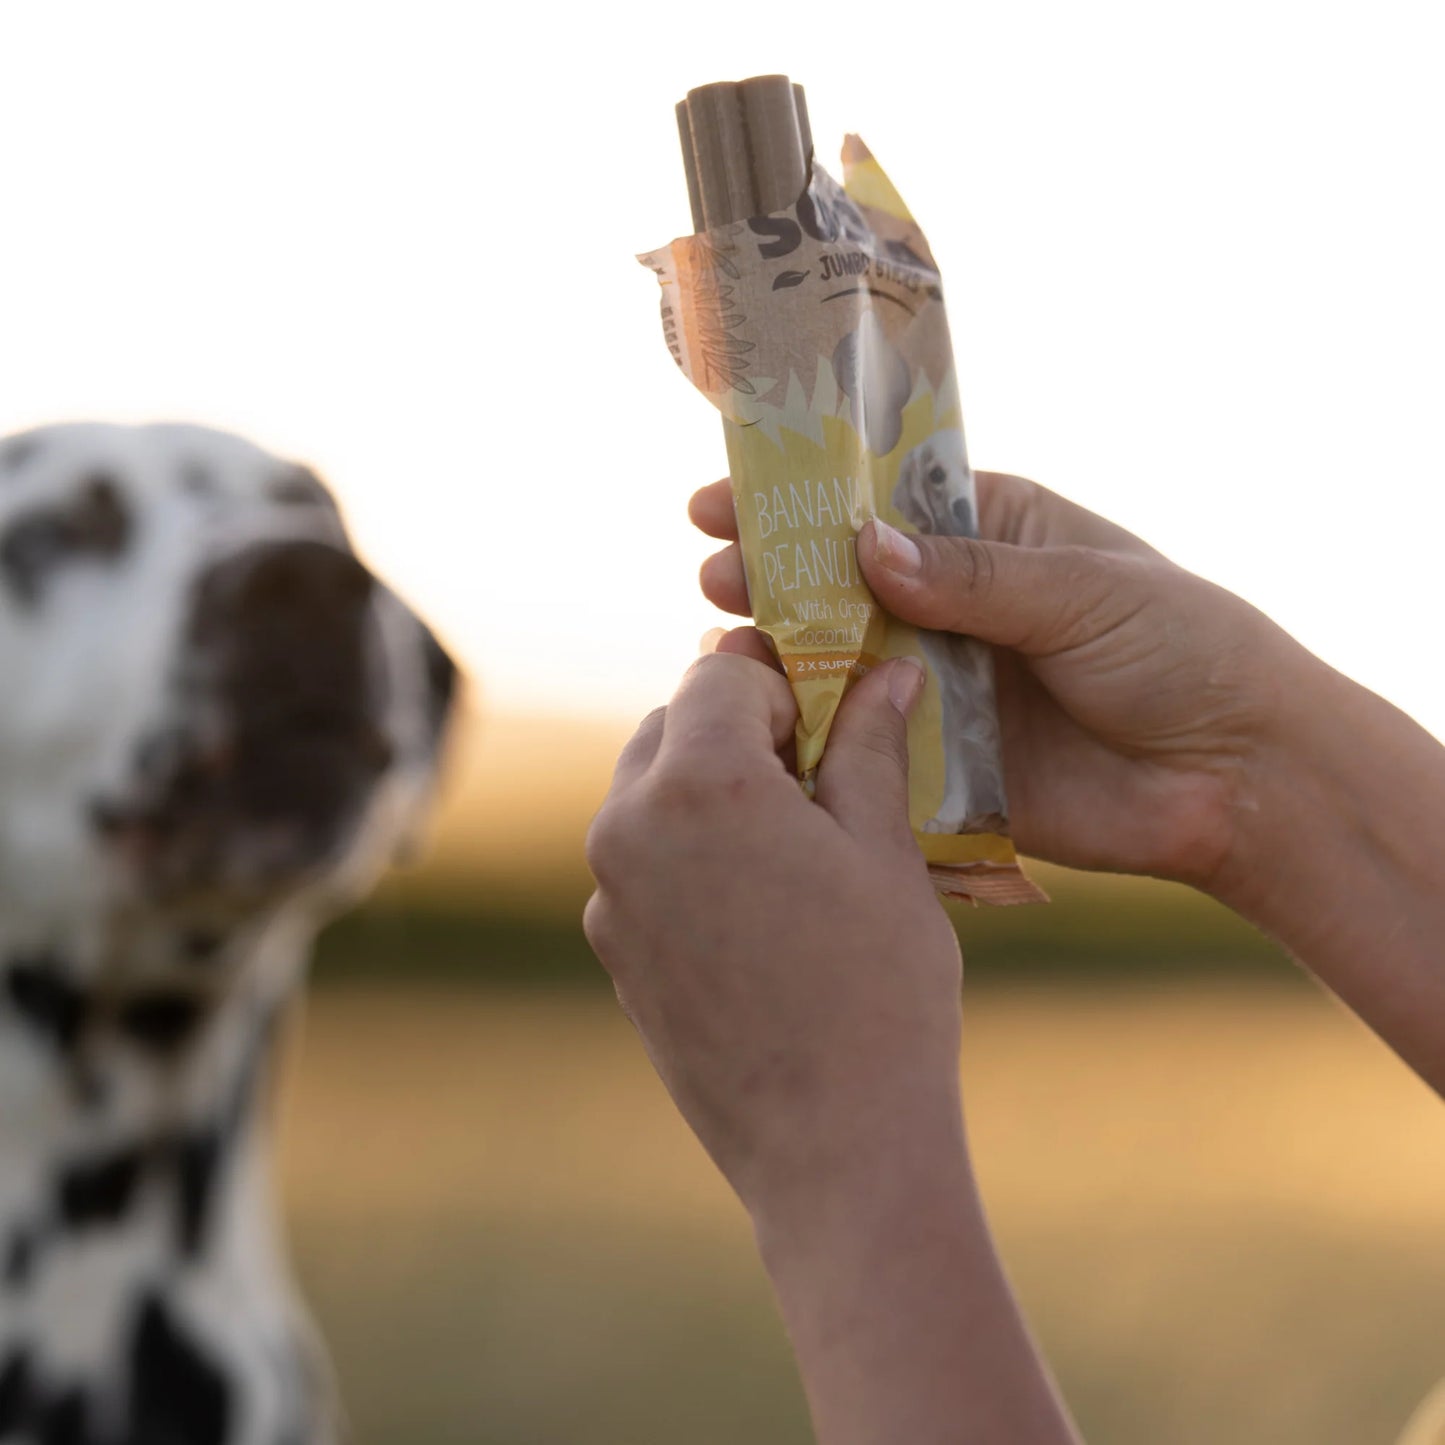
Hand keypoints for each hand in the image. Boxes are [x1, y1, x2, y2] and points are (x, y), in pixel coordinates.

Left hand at [584, 638, 1081, 1443]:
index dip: (782, 679)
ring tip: (793, 843)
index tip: (830, 712)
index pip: (719, 674)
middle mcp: (627, 827)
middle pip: (672, 726)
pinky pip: (641, 862)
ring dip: (710, 790)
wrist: (833, 1147)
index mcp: (698, 784)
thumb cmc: (878, 990)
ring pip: (650, 793)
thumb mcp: (886, 852)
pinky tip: (758, 906)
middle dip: (739, 731)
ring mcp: (608, 894)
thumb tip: (889, 670)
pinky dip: (688, 852)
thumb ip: (869, 744)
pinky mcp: (610, 948)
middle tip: (818, 777)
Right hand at [690, 472, 1311, 887]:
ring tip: (724, 645)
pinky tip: (764, 723)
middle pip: (847, 584)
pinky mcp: (943, 765)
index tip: (725, 499)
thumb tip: (866, 548)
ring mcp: (945, 687)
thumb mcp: (1082, 588)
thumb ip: (975, 577)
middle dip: (778, 575)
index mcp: (994, 537)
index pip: (882, 504)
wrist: (1237, 777)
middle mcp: (958, 609)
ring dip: (784, 653)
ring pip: (845, 663)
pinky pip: (868, 745)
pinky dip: (817, 735)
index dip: (806, 500)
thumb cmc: (1182, 650)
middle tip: (716, 574)